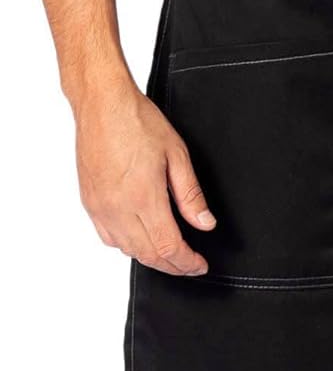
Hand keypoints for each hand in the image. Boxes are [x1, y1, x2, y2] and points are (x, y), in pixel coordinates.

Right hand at [73, 73, 216, 275]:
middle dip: (172, 266)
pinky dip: (127, 245)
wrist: (102, 104)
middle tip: (189, 263)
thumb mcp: (176, 153)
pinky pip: (108, 238)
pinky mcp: (90, 203)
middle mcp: (119, 209)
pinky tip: (139, 237)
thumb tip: (205, 223)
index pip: (168, 248)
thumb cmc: (137, 120)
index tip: (199, 265)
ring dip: (150, 257)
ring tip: (169, 252)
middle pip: (148, 255)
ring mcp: (100, 208)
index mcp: (144, 198)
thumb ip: (191, 194)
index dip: (187, 263)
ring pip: (127, 250)